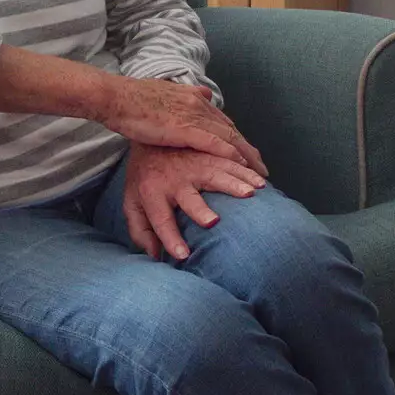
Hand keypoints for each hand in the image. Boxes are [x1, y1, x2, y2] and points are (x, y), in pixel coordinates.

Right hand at [98, 77, 266, 176]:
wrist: (116, 98)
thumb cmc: (133, 99)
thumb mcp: (165, 93)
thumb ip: (186, 95)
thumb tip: (204, 92)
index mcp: (194, 98)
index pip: (223, 123)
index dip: (238, 141)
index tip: (249, 156)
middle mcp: (199, 105)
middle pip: (231, 132)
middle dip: (249, 153)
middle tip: (262, 171)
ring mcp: (193, 115)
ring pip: (228, 138)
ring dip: (246, 158)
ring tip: (259, 176)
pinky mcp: (184, 127)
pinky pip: (213, 142)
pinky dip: (230, 153)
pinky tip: (241, 165)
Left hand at [123, 141, 266, 259]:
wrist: (148, 137)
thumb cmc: (144, 177)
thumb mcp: (133, 203)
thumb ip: (141, 231)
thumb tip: (154, 257)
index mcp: (152, 193)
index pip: (160, 220)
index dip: (170, 238)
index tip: (183, 255)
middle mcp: (174, 179)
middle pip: (188, 197)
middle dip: (200, 210)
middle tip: (212, 222)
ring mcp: (192, 163)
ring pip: (215, 175)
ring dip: (234, 184)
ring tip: (251, 193)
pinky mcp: (208, 152)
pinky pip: (230, 161)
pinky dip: (247, 170)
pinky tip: (261, 180)